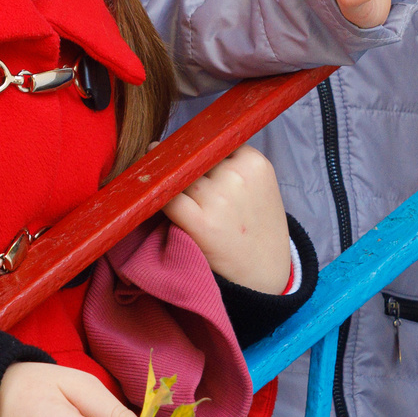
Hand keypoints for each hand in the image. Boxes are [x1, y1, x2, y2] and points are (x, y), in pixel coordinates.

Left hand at [165, 146, 292, 293]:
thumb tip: (179, 146)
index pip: (213, 142)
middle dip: (187, 170)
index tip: (192, 164)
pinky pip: (167, 198)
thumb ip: (230, 163)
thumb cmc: (255, 227)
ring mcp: (219, 198)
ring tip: (178, 199)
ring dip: (172, 184)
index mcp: (255, 162)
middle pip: (195, 159)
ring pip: (180, 176)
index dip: (199, 154)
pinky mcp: (201, 223)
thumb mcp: (259, 186)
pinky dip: (156, 197)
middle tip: (186, 188)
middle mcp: (238, 176)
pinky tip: (152, 198)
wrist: (265, 274)